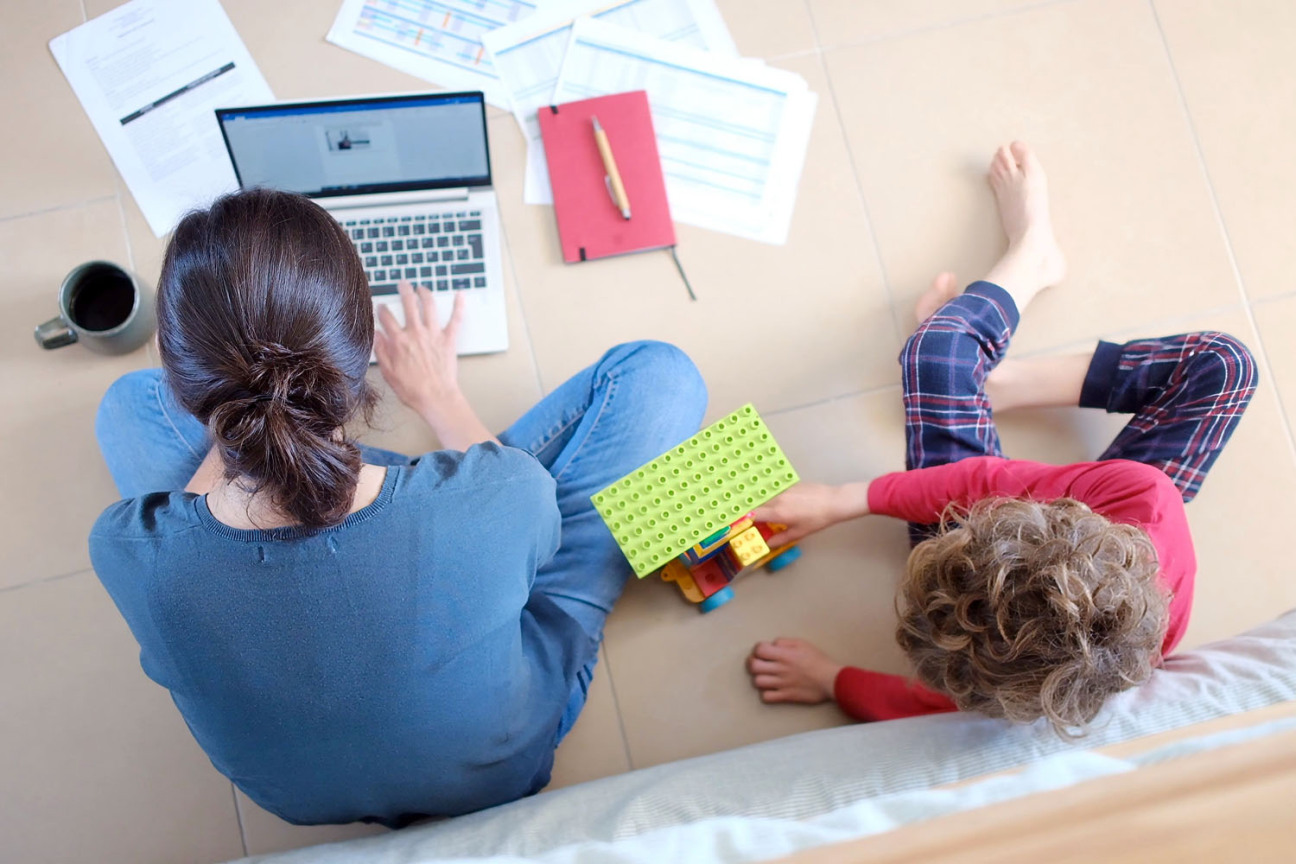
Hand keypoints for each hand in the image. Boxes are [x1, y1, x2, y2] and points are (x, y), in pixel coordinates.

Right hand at [375, 282, 493, 449]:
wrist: (435, 398)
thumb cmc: (412, 390)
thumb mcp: (388, 372)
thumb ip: (381, 351)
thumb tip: (376, 334)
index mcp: (399, 341)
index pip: (386, 318)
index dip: (382, 310)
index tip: (381, 306)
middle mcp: (416, 333)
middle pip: (408, 304)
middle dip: (404, 291)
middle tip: (403, 284)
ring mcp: (433, 335)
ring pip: (429, 306)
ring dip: (425, 294)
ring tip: (422, 288)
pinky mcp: (448, 340)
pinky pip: (455, 319)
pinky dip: (459, 306)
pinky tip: (460, 295)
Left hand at [747, 638, 842, 704]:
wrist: (831, 680)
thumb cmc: (818, 660)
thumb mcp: (802, 644)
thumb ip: (784, 642)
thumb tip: (772, 645)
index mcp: (784, 654)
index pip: (759, 649)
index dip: (757, 649)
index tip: (762, 651)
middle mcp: (780, 669)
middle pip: (753, 666)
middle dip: (752, 663)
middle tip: (757, 663)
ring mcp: (782, 684)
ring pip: (757, 682)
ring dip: (758, 678)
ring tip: (765, 676)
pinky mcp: (786, 696)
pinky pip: (766, 697)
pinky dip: (766, 693)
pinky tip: (771, 688)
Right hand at [752, 481, 870, 546]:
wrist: (833, 502)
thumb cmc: (817, 519)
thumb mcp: (799, 533)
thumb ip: (780, 538)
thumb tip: (768, 543)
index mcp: (778, 513)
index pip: (753, 514)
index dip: (743, 518)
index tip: (739, 521)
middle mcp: (777, 499)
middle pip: (756, 503)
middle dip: (750, 510)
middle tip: (748, 518)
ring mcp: (783, 489)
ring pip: (765, 495)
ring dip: (760, 502)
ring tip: (759, 509)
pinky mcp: (789, 484)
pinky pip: (774, 490)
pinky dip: (770, 495)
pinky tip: (774, 500)